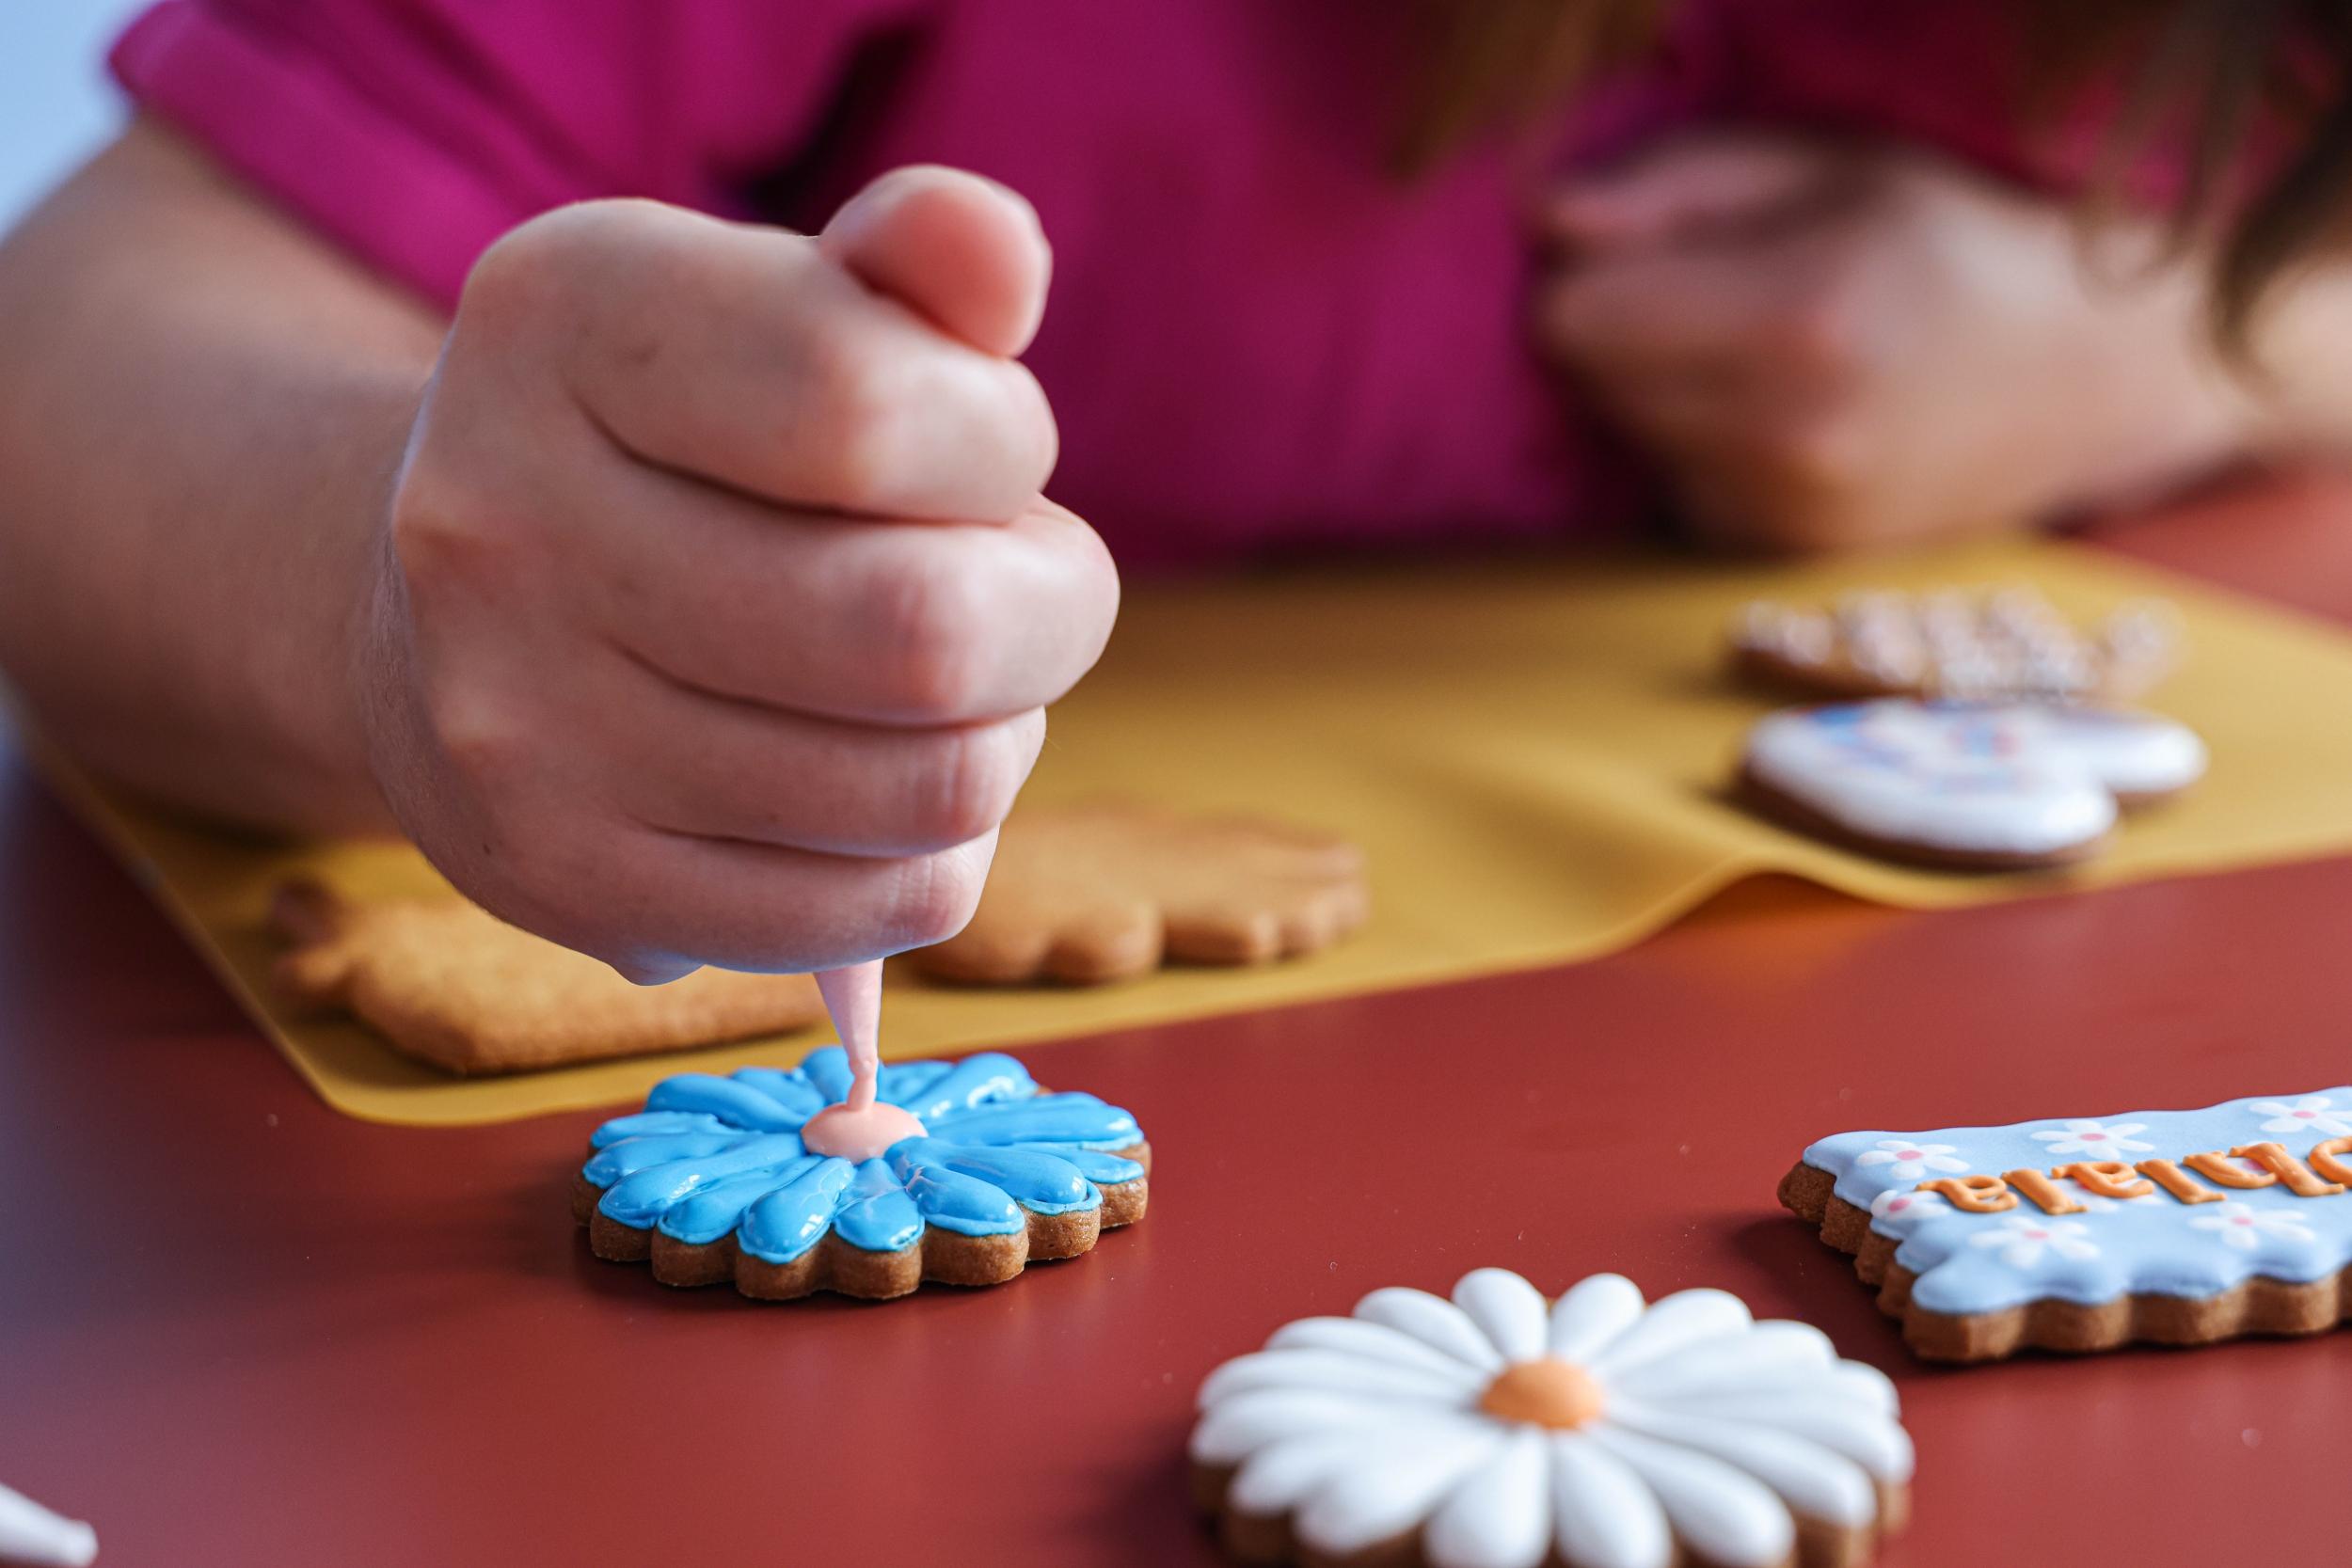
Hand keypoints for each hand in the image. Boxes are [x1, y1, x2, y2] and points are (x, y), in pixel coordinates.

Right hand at [355, 168, 1116, 980]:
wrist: (452, 619)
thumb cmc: (693, 443)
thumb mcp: (785, 306)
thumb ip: (916, 266)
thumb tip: (997, 251)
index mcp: (562, 318)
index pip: (868, 404)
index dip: (997, 442)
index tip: (985, 449)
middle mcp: (499, 522)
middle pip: (922, 630)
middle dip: (1050, 611)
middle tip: (1019, 585)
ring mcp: (516, 725)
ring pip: (932, 787)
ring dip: (1000, 733)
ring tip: (938, 684)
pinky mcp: (570, 883)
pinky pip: (892, 904)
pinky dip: (941, 847)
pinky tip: (878, 782)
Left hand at [1535, 136, 2268, 550]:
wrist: (2093, 374)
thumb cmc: (1952, 241)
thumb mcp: (1826, 164)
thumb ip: (1673, 186)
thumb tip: (1541, 220)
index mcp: (1796, 318)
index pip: (1569, 317)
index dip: (1595, 274)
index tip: (1658, 252)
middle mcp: (1786, 434)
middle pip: (1587, 385)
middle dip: (1627, 335)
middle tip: (1728, 301)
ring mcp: (1788, 513)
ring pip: (1626, 444)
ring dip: (1663, 399)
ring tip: (1770, 361)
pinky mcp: (1785, 558)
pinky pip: (1673, 493)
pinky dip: (1702, 456)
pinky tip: (1787, 422)